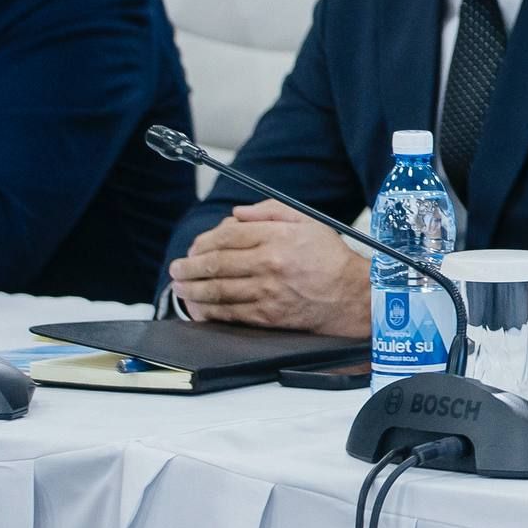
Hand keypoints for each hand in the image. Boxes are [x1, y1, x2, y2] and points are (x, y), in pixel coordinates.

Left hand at [169, 200, 368, 336]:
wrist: (349, 295)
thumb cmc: (328, 257)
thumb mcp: (307, 221)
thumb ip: (271, 211)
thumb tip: (237, 213)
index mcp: (278, 237)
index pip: (228, 236)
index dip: (204, 241)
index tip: (194, 247)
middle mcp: (270, 264)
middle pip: (216, 263)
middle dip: (189, 267)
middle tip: (177, 268)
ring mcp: (267, 292)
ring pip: (217, 290)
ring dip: (191, 289)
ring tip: (180, 287)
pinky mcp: (266, 315)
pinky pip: (228, 313)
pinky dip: (207, 311)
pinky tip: (197, 307)